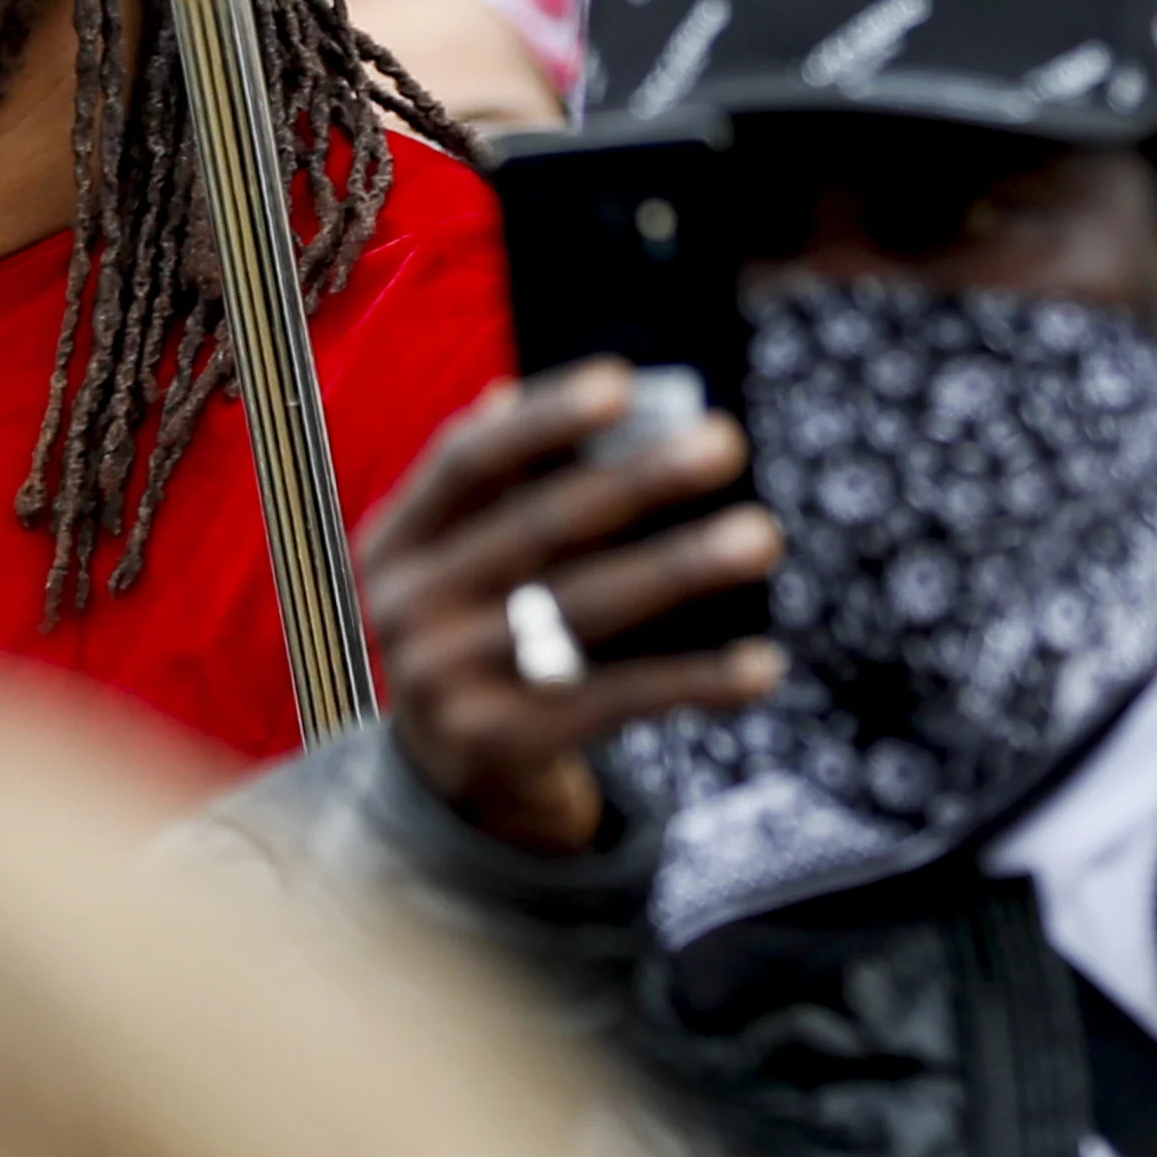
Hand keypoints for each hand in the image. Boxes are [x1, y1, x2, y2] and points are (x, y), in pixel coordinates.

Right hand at [362, 360, 785, 854]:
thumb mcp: (466, 558)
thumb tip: (616, 396)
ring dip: (683, 567)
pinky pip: (619, 699)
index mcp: (396, 542)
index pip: (466, 462)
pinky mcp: (507, 744)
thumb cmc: (483, 624)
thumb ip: (514, 488)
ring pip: (588, 609)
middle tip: (726, 442)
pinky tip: (760, 664)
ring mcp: (450, 683)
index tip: (622, 383)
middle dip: (641, 480)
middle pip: (541, 528)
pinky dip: (696, 679)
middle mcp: (407, 609)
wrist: (447, 773)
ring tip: (761, 534)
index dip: (542, 420)